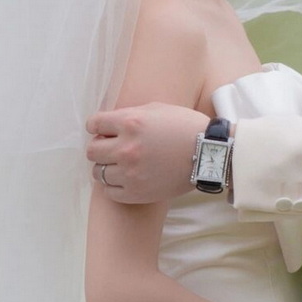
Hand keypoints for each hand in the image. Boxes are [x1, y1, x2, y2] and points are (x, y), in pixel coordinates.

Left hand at [87, 103, 207, 202]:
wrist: (210, 154)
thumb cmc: (186, 127)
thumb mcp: (157, 109)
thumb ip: (129, 115)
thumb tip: (108, 124)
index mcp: (130, 123)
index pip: (94, 124)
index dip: (97, 126)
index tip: (102, 130)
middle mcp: (126, 148)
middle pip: (92, 151)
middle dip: (99, 147)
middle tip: (110, 148)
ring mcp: (130, 173)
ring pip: (98, 172)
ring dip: (105, 167)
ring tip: (117, 165)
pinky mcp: (137, 193)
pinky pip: (110, 192)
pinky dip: (113, 186)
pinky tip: (124, 179)